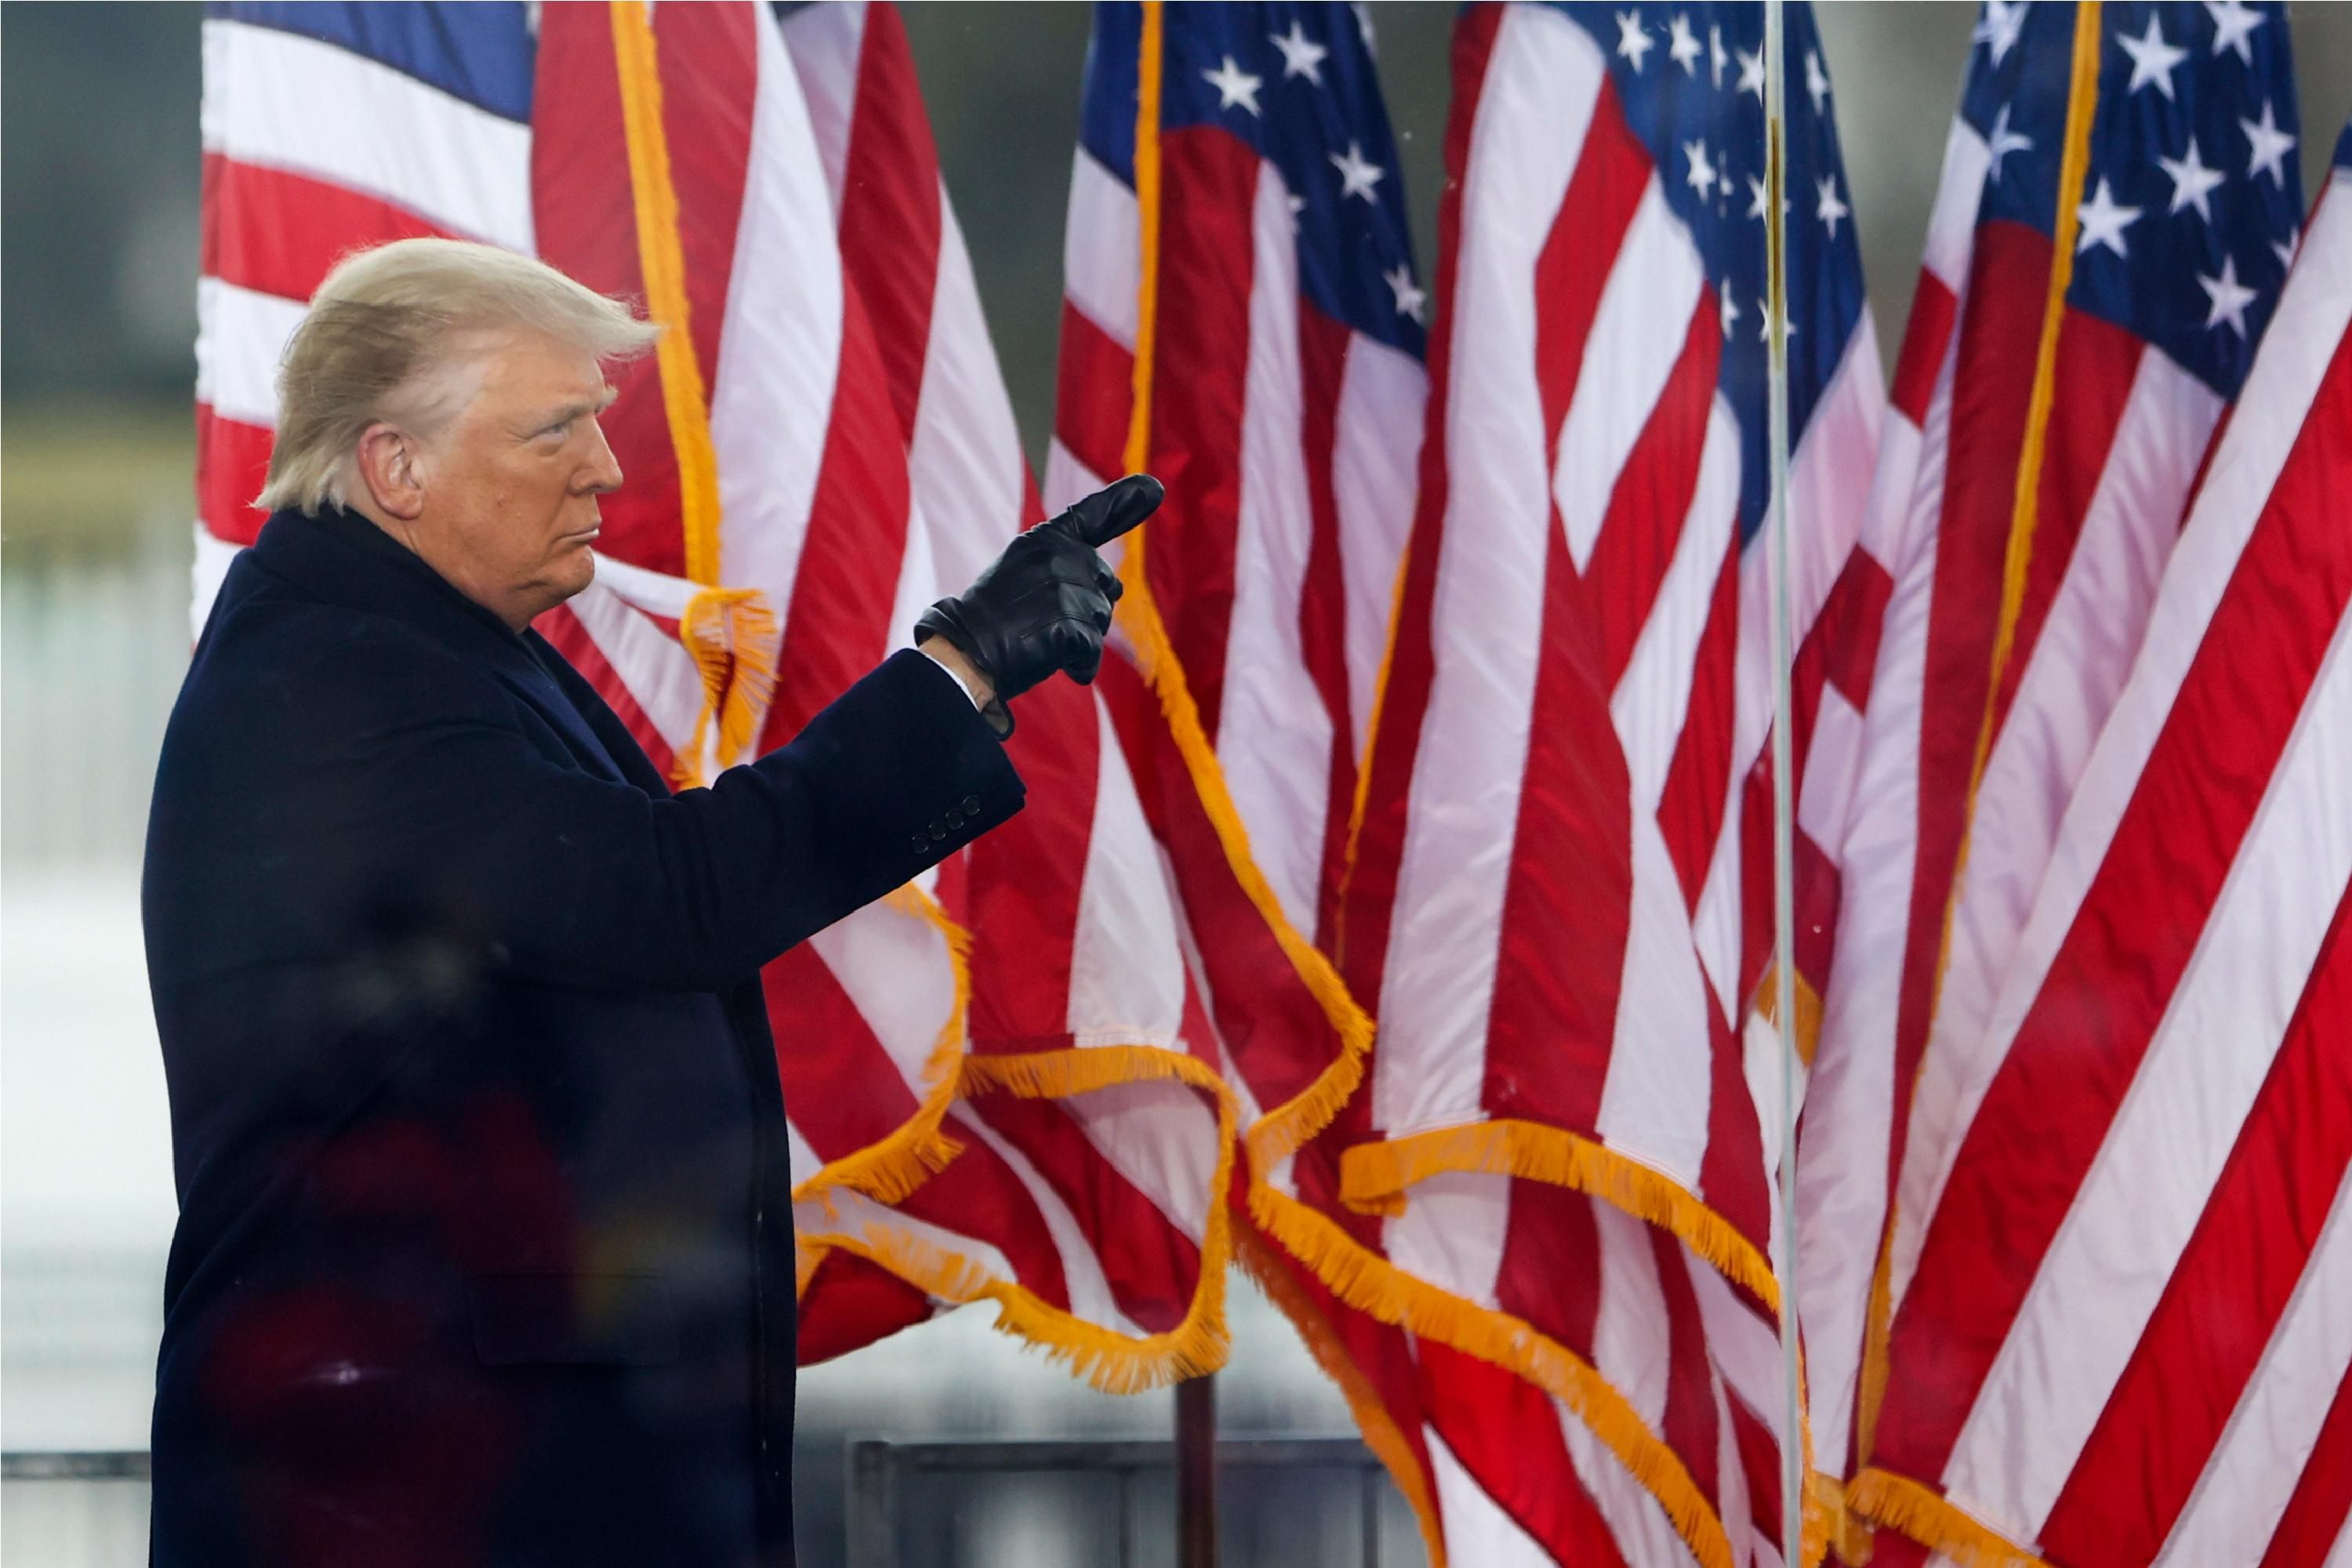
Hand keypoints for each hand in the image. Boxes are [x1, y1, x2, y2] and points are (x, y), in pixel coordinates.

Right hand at [914, 474, 1163, 716]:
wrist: (965, 649)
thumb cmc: (994, 618)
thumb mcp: (1026, 572)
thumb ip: (1068, 567)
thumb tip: (1116, 586)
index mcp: (1047, 539)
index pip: (1094, 515)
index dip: (1126, 499)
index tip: (1154, 487)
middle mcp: (1061, 556)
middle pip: (1105, 588)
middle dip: (1085, 611)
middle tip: (1039, 620)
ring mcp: (1066, 589)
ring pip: (1100, 622)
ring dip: (1078, 640)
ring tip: (1038, 638)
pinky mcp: (1070, 624)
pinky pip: (1092, 653)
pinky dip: (1077, 666)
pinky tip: (1049, 659)